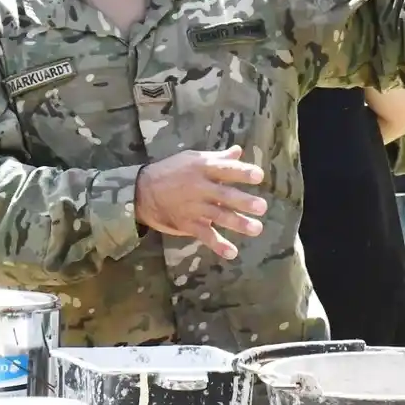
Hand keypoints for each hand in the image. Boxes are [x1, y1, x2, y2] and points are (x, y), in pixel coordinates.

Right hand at [135, 145, 267, 259]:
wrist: (142, 191)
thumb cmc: (171, 171)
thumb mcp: (192, 159)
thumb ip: (217, 158)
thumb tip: (238, 151)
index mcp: (203, 169)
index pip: (225, 169)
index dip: (242, 172)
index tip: (259, 176)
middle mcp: (200, 188)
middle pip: (225, 195)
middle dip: (243, 202)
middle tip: (262, 207)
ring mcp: (195, 208)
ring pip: (219, 216)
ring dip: (238, 223)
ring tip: (256, 228)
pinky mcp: (188, 224)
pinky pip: (205, 235)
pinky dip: (218, 245)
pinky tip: (232, 253)